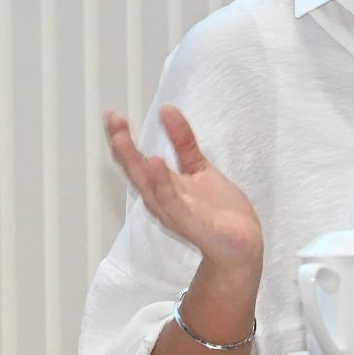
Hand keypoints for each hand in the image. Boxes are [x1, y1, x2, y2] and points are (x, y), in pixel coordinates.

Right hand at [102, 105, 264, 282]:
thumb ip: (183, 142)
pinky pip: (172, 201)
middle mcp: (162, 199)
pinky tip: (156, 162)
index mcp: (162, 187)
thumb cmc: (218, 212)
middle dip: (122, 145)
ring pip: (148, 184)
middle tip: (111, 120)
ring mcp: (174, 211)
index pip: (136, 160)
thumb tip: (166, 109)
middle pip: (135, 170)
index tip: (112, 114)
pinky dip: (162, 183)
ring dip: (134, 161)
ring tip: (121, 137)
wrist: (242, 245)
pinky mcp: (191, 222)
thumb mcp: (199, 169)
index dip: (122, 138)